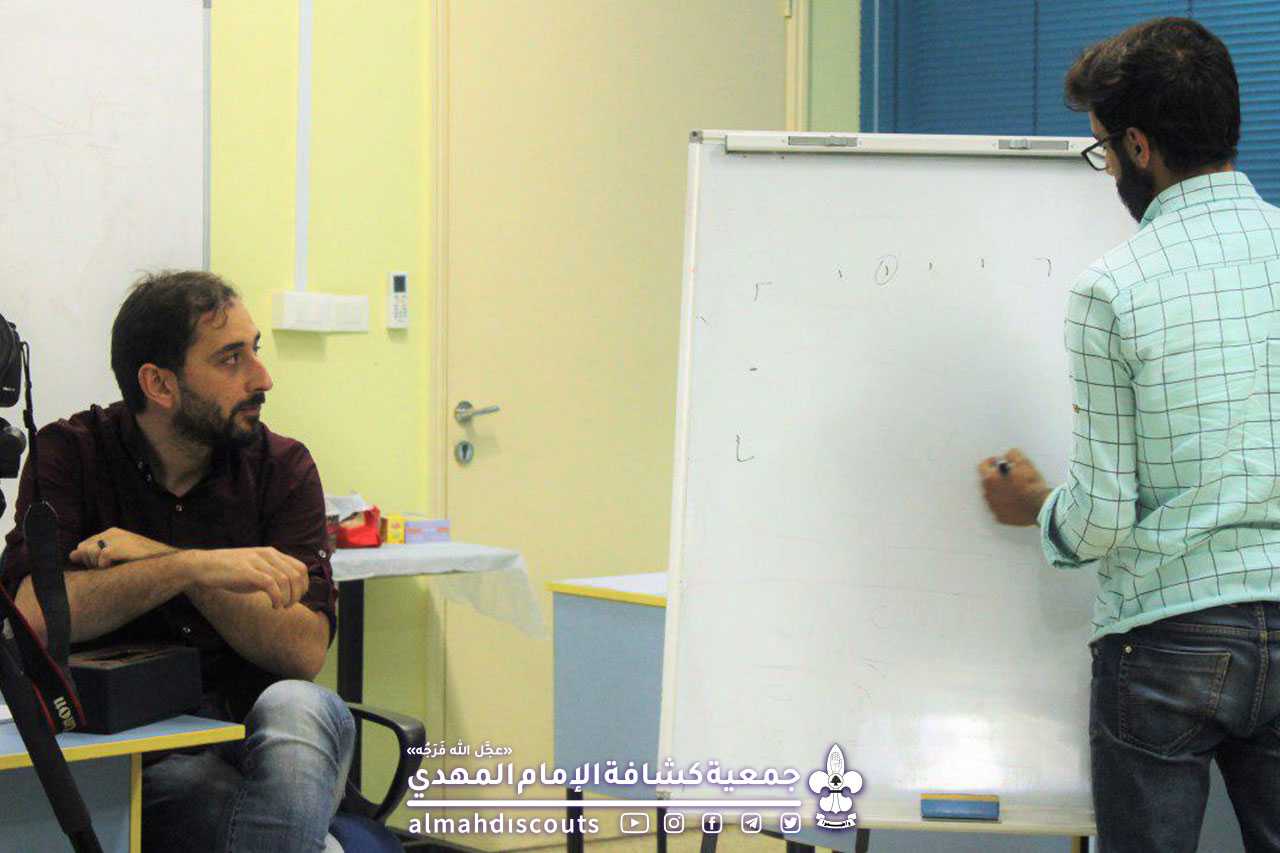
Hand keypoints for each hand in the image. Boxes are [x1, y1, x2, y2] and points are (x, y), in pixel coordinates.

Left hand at [69, 528, 173, 567]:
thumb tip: (71, 555)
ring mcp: (114, 538)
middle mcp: (111, 532)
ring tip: (118, 568)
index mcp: (111, 533)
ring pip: (88, 554)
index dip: (91, 560)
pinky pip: (99, 560)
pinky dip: (106, 567)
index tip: (107, 567)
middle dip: (91, 563)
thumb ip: (95, 555)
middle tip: (113, 568)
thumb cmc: (146, 563)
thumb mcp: (120, 557)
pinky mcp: (116, 547)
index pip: (84, 546)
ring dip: (99, 565)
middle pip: (83, 550)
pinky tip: (120, 568)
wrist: (170, 563)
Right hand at [191, 547, 308, 608]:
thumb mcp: (255, 570)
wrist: (203, 566)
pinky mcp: (247, 571)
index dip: (304, 585)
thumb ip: (272, 575)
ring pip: (286, 580)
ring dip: (287, 598)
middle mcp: (268, 555)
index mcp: (272, 553)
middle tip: (288, 606)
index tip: (296, 598)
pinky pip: (271, 584)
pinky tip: (274, 606)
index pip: (301, 568)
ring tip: (280, 607)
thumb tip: (290, 589)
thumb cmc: (229, 572)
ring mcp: (257, 562)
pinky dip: (277, 598)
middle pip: (297, 575)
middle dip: (297, 594)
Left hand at [978, 448, 1052, 526]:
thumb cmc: (1031, 485)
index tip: (997, 461)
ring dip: (1000, 492)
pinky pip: (1000, 509)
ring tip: (1013, 490)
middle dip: (996, 478)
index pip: (983, 466)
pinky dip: (1005, 505)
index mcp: (990, 479)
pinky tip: (1015, 502)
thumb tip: (1008, 455)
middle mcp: (988, 494)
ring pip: (993, 496)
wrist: (1041, 506)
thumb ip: (1012, 455)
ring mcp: (993, 508)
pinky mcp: (1001, 518)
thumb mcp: (1024, 463)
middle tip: (1008, 476)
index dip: (990, 462)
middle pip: (987, 482)